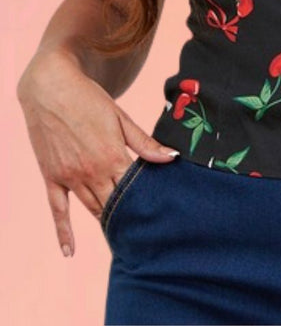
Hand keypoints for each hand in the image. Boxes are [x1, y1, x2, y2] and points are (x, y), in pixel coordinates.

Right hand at [16, 49, 178, 258]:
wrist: (50, 87)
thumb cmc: (88, 98)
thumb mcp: (120, 117)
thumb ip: (144, 142)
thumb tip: (171, 157)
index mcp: (112, 156)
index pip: (135, 188)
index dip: (148, 199)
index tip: (162, 210)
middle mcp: (91, 172)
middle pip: (115, 203)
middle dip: (130, 215)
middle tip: (146, 229)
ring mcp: (70, 177)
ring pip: (92, 208)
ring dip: (107, 221)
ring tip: (123, 236)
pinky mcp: (52, 178)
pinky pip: (58, 211)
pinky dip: (64, 232)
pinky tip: (69, 252)